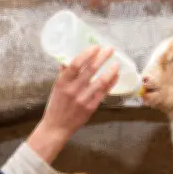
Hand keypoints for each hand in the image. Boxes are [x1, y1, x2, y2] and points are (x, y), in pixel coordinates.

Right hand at [26, 46, 119, 163]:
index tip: (95, 47)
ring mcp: (82, 99)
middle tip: (110, 49)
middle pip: (90, 70)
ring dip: (110, 71)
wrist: (57, 127)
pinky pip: (103, 93)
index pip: (75, 64)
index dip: (86, 54)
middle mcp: (72, 90)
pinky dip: (110, 83)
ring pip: (100, 82)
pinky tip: (115, 76)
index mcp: (62, 82)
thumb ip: (64, 74)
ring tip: (116, 63)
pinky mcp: (90, 108)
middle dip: (102, 58)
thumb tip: (67, 60)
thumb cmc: (56, 105)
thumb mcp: (56, 88)